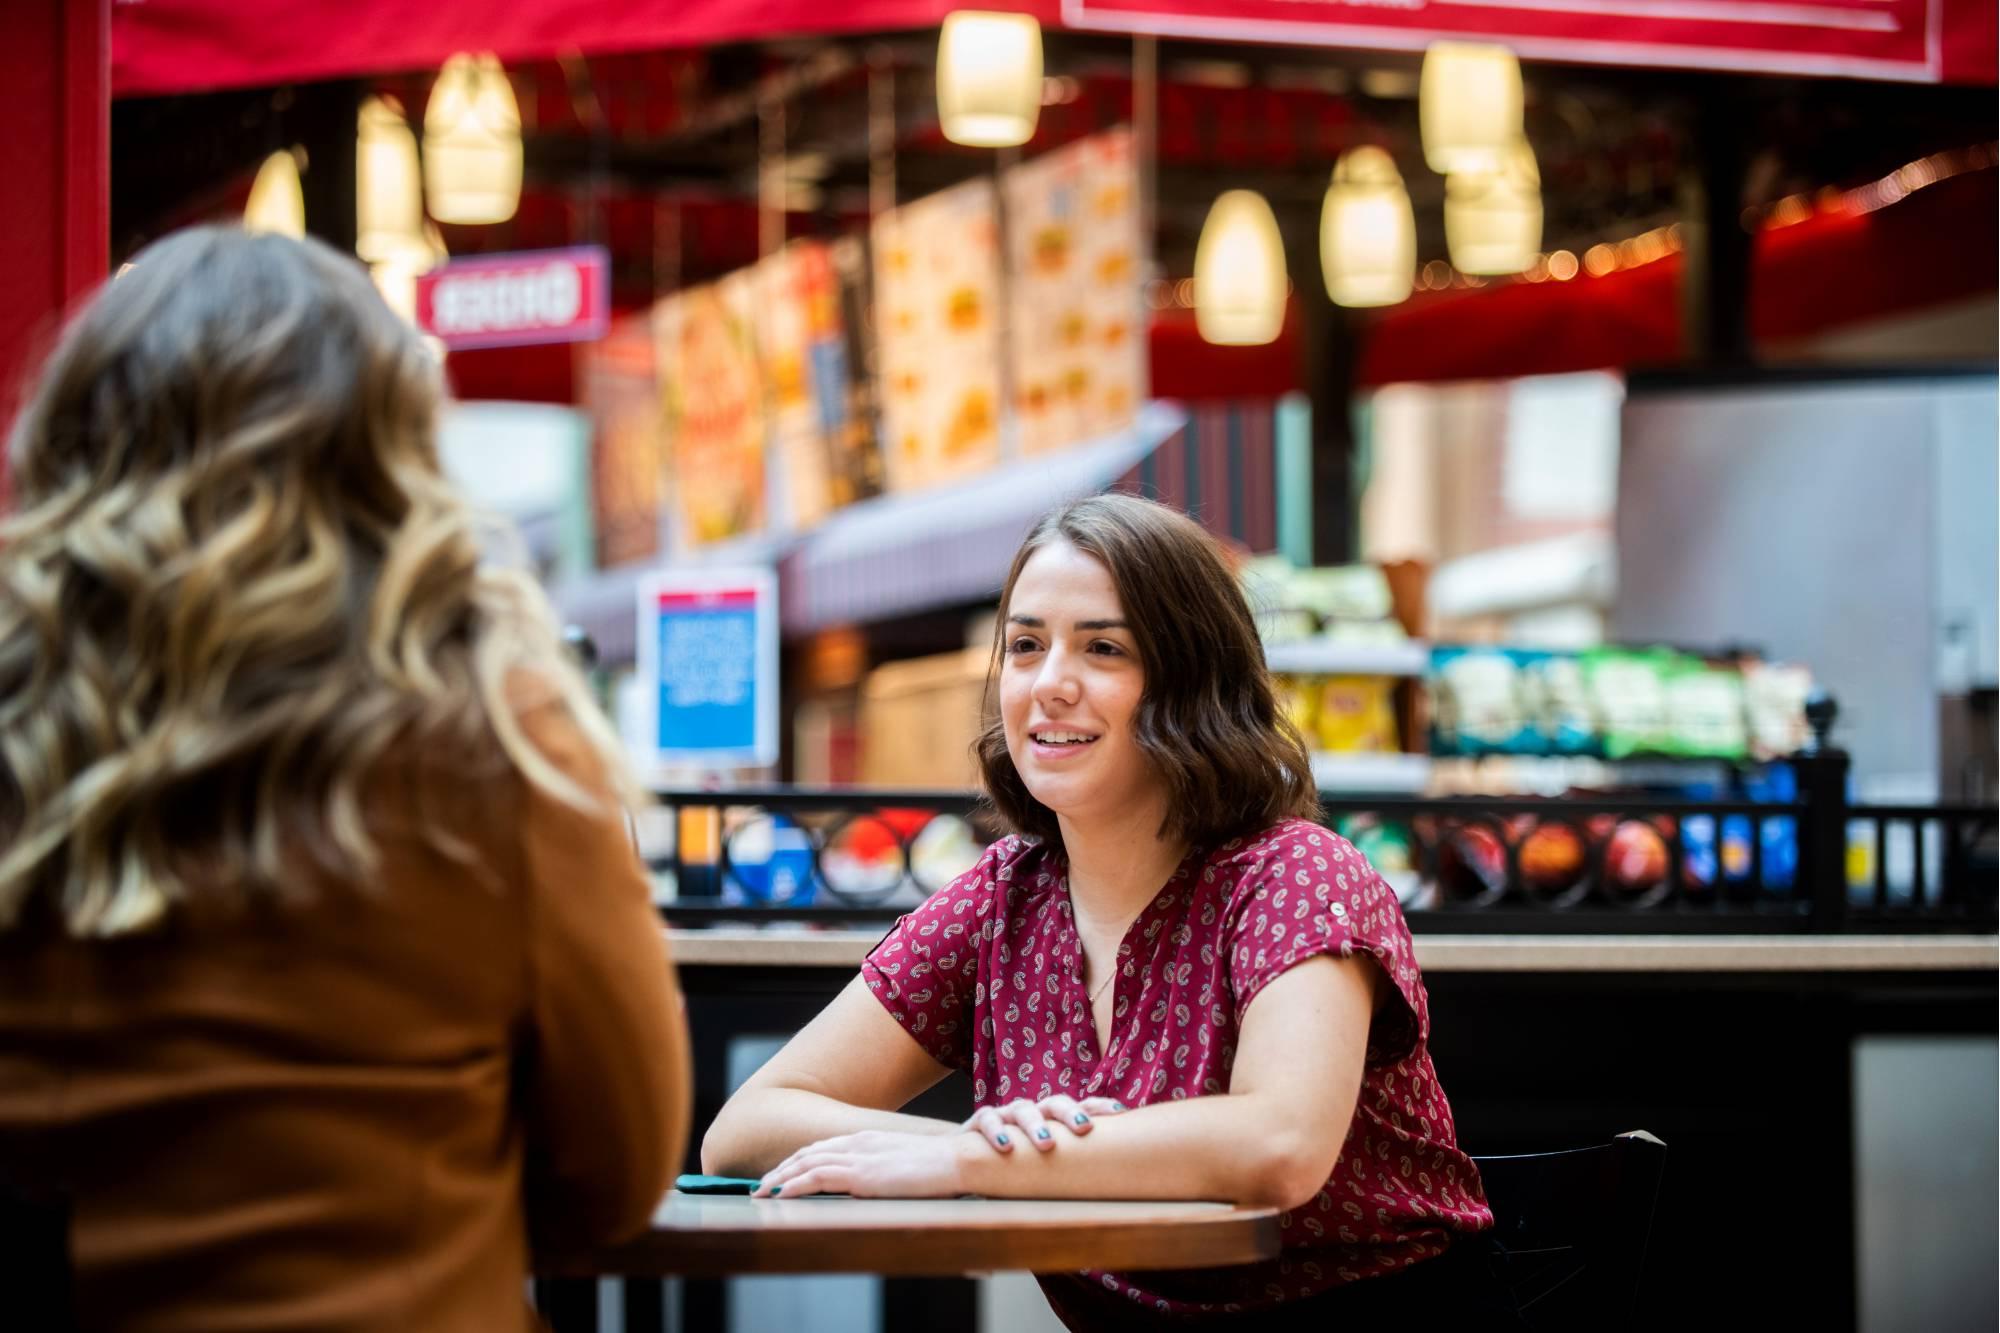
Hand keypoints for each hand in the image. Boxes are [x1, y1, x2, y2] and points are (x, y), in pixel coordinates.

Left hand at [751, 1130, 972, 1198]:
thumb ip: (887, 1169)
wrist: (958, 1159)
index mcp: (868, 1138)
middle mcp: (858, 1142)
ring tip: (761, 1193)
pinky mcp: (861, 1175)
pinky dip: (793, 1186)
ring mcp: (859, 1157)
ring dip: (780, 1179)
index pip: (824, 1148)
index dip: (800, 1161)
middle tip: (761, 1186)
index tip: (783, 1173)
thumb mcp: (907, 1163)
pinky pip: (816, 1178)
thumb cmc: (942, 1166)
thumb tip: (878, 1183)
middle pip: (808, 1153)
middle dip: (782, 1169)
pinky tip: (780, 1195)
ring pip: (806, 1165)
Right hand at [961, 1094, 1127, 1154]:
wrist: (969, 1158)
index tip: (1121, 1113)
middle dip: (1071, 1113)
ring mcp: (1007, 1114)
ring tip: (1046, 1145)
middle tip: (1084, 1128)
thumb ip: (1069, 1168)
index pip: (1081, 1106)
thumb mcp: (1044, 1164)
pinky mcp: (980, 1121)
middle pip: (1055, 1103)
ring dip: (1036, 1124)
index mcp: (1054, 1119)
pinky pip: (988, 1119)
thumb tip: (1111, 1189)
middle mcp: (1034, 1112)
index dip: (1101, 1107)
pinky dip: (997, 1131)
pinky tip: (1006, 1146)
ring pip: (1024, 1109)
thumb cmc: (1016, 1163)